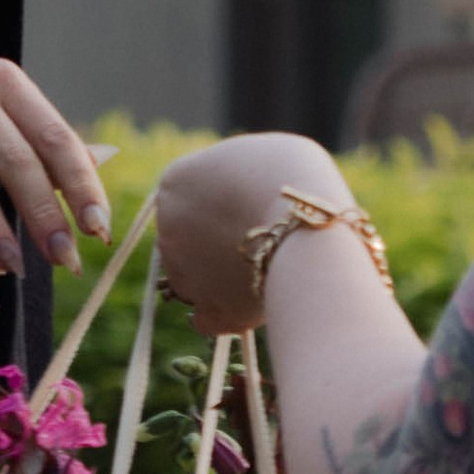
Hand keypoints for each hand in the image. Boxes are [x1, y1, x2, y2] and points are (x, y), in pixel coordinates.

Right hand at [0, 54, 110, 275]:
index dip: (80, 185)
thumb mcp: (0, 105)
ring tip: (12, 264)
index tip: (98, 229)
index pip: (54, 136)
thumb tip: (102, 162)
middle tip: (63, 258)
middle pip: (14, 158)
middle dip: (42, 213)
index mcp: (6, 81)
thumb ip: (41, 137)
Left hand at [154, 134, 351, 332]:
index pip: (186, 196)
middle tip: (259, 239)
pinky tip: (246, 304)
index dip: (218, 203)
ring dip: (220, 277)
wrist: (307, 229)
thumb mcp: (257, 154)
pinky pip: (207, 318)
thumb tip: (236, 191)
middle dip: (214, 242)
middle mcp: (167, 231)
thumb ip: (231, 175)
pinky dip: (224, 314)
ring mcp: (184, 275)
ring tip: (266, 267)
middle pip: (186, 239)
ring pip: (197, 278)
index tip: (247, 206)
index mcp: (174, 183)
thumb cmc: (292, 178)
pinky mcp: (208, 311)